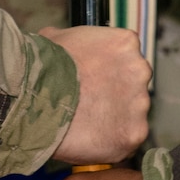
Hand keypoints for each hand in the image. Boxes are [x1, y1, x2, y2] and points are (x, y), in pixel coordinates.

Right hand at [40, 25, 150, 164]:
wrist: (40, 97)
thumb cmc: (45, 65)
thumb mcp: (54, 38)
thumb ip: (70, 40)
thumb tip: (59, 43)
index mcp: (126, 43)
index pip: (125, 56)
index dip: (108, 69)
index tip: (92, 79)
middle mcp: (140, 70)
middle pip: (133, 84)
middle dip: (115, 93)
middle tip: (90, 102)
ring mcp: (140, 104)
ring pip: (132, 113)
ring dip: (114, 117)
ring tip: (86, 122)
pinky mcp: (134, 133)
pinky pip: (127, 139)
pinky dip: (111, 141)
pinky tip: (90, 138)